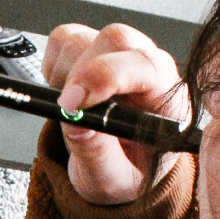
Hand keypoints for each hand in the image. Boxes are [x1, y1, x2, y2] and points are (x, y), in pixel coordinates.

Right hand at [42, 23, 187, 204]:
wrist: (122, 166)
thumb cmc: (128, 170)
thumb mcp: (113, 179)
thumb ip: (97, 154)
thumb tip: (74, 121)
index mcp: (166, 97)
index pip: (144, 65)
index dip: (105, 76)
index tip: (73, 104)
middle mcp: (147, 67)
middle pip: (114, 40)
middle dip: (80, 74)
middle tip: (65, 109)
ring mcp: (119, 54)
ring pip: (83, 39)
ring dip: (64, 74)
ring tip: (72, 109)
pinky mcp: (93, 47)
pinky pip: (64, 40)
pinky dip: (53, 65)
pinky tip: (65, 92)